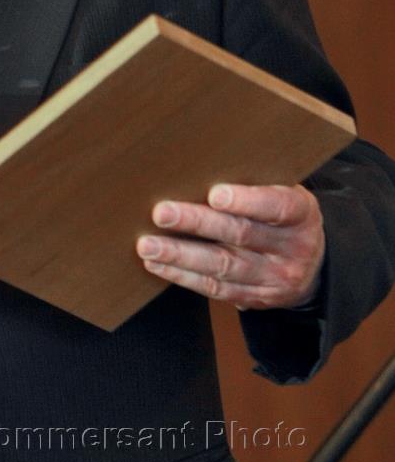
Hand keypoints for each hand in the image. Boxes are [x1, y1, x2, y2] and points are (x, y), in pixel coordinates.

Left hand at [136, 182, 324, 309]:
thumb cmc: (283, 215)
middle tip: (162, 213)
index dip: (246, 200)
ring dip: (180, 255)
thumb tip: (201, 163)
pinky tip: (158, 264)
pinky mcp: (255, 299)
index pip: (276, 206)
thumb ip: (255, 181)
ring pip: (222, 266)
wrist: (313, 266)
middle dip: (198, 223)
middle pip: (240, 235)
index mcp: (301, 214)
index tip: (214, 194)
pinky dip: (183, 276)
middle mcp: (291, 248)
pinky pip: (215, 289)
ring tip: (148, 245)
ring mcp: (273, 278)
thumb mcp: (285, 192)